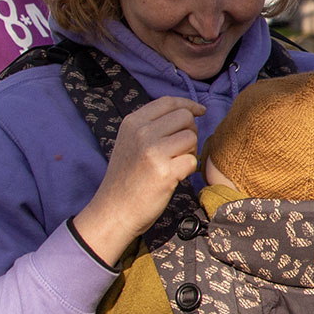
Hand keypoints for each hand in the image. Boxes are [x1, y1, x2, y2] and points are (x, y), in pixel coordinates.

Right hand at [72, 96, 204, 264]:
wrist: (114, 211)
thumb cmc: (127, 178)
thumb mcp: (130, 142)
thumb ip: (151, 126)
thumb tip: (187, 111)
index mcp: (132, 122)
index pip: (168, 102)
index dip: (188, 105)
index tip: (200, 111)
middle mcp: (141, 133)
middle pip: (185, 117)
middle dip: (190, 132)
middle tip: (179, 150)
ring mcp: (152, 152)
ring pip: (191, 137)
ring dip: (190, 151)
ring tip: (174, 164)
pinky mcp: (165, 172)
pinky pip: (193, 161)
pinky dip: (189, 170)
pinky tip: (175, 177)